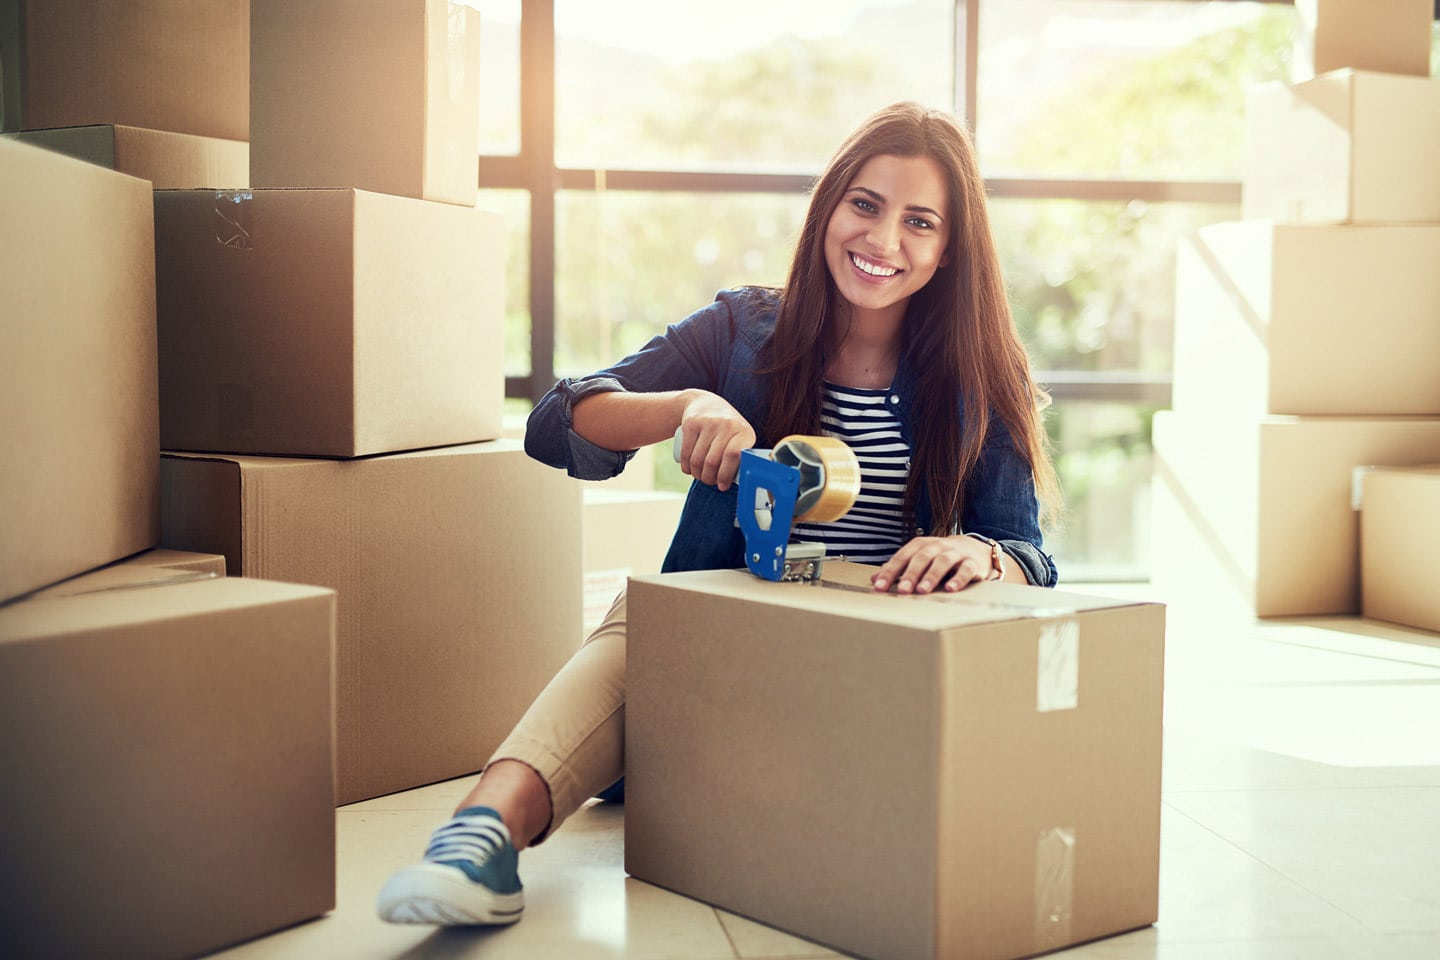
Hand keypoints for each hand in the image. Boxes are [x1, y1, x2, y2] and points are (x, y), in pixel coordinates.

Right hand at [676, 391, 755, 490]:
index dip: (725, 474)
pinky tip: (689, 470)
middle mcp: (727, 425)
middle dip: (708, 478)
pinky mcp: (691, 423)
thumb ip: (742, 457)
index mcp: (744, 432)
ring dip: (696, 474)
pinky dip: (686, 467)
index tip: (722, 486)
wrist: (706, 403)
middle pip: (713, 461)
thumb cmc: (726, 429)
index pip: (734, 455)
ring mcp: (708, 423)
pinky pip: (686, 453)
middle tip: (708, 481)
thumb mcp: (739, 437)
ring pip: (698, 460)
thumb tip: (741, 482)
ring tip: (699, 476)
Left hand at [871, 536, 993, 594]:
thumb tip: (875, 579)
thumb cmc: (940, 556)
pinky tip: (950, 589)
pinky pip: (965, 570)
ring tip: (922, 590)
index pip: (903, 556)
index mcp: (921, 545)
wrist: (974, 549)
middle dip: (910, 574)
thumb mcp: (919, 559)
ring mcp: (956, 553)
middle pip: (922, 558)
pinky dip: (958, 579)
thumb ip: (898, 568)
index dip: (891, 571)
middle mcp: (937, 546)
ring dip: (932, 576)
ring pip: (943, 562)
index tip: (880, 586)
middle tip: (902, 590)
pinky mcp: (972, 563)